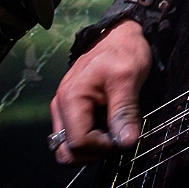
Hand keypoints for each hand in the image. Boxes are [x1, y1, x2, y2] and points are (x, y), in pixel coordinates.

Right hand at [48, 20, 151, 163]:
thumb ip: (125, 111)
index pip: (78, 143)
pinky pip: (75, 136)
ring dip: (92, 148)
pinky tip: (108, 124)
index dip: (103, 147)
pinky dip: (91, 138)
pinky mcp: (70, 110)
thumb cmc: (122, 51)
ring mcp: (63, 109)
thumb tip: (126, 142)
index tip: (124, 136)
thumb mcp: (128, 78)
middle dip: (95, 152)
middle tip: (118, 137)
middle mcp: (60, 106)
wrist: (118, 35)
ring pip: (68, 148)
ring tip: (114, 130)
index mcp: (71, 98)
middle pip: (67, 151)